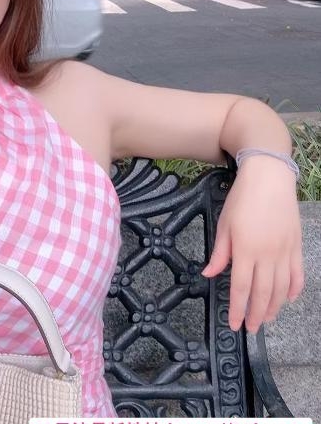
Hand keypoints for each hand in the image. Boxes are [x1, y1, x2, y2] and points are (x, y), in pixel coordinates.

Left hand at [201, 158, 303, 332]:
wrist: (269, 178)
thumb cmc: (242, 198)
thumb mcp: (224, 224)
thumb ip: (220, 253)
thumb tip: (209, 274)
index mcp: (246, 250)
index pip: (242, 288)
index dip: (238, 309)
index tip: (235, 324)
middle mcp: (267, 255)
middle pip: (263, 293)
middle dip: (257, 314)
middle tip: (252, 328)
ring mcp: (285, 251)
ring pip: (281, 288)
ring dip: (274, 307)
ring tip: (267, 318)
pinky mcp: (296, 246)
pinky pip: (297, 274)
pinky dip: (294, 289)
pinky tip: (288, 298)